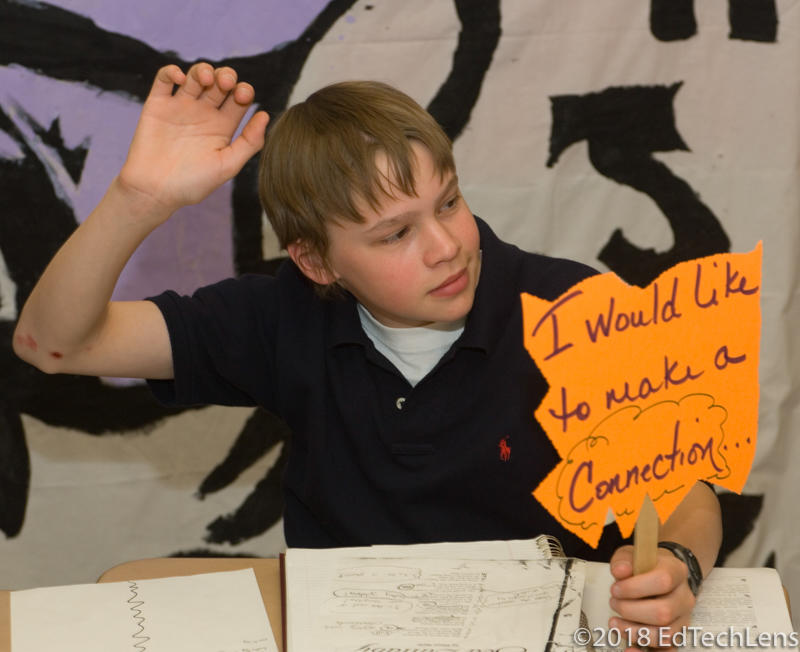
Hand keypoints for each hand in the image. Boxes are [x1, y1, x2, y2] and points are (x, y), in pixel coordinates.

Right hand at [118, 62, 268, 216]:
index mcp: (222, 127)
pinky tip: (180, 78)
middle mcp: (203, 114)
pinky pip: (164, 79)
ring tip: (206, 79)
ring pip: (195, 76)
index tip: (243, 95)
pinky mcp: (157, 105)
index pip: (238, 99)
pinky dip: (172, 71)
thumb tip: (265, 115)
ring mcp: (180, 108)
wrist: (155, 191)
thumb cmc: (193, 184)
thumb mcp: (228, 166)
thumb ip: (249, 142)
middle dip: (226, 76)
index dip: (244, 91)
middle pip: (219, 83)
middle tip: (225, 83)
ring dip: (203, 70)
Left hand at [607, 545, 695, 650]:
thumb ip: (623, 561)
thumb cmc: (644, 565)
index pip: (663, 581)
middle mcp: (684, 597)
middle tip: (614, 603)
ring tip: (615, 623)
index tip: (615, 588)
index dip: (635, 588)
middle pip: (663, 612)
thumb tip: (620, 571)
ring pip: (665, 634)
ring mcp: (683, 618)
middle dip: (631, 611)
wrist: (661, 573)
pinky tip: (630, 650)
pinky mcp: (676, 635)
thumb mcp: (631, 554)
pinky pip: (668, 650)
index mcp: (676, 571)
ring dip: (634, 631)